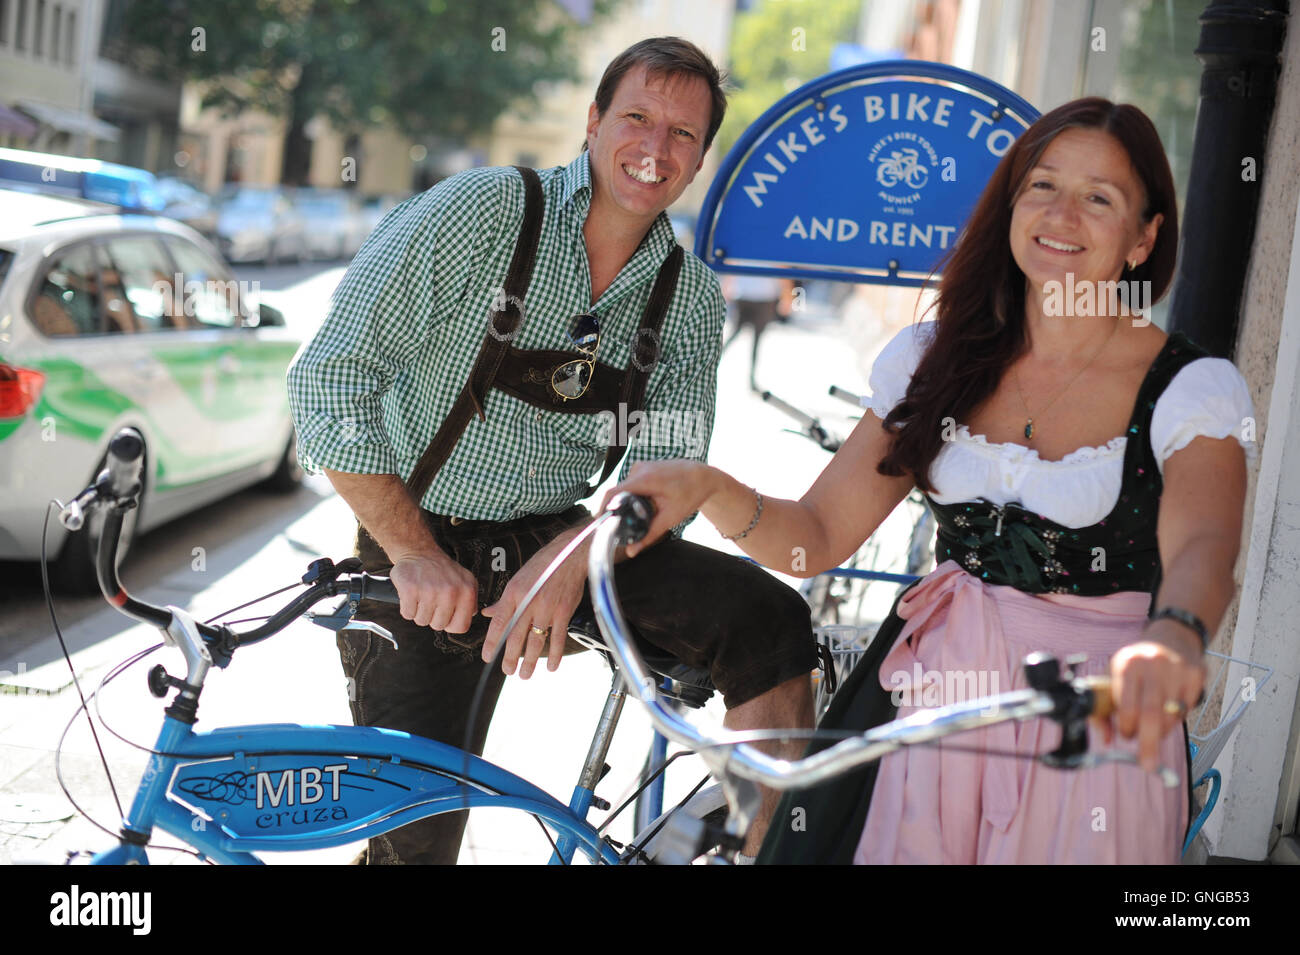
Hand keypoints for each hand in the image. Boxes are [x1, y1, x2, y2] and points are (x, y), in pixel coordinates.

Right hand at [387, 550, 477, 633]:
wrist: (420, 552)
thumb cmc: (442, 570)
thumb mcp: (466, 582)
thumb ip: (471, 602)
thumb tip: (469, 616)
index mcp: (467, 591)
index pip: (461, 627)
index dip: (451, 624)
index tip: (446, 616)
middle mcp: (450, 591)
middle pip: (439, 625)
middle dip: (433, 617)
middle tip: (432, 601)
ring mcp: (430, 590)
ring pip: (422, 621)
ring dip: (419, 612)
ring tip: (422, 596)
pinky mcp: (411, 589)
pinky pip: (408, 614)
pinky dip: (407, 607)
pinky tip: (413, 595)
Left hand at [480, 527, 587, 678]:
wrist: (569, 555)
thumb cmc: (543, 566)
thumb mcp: (518, 579)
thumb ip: (504, 600)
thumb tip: (488, 613)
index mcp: (514, 593)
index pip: (499, 623)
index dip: (492, 642)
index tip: (487, 657)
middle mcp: (528, 602)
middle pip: (516, 636)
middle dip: (510, 658)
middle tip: (507, 671)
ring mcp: (547, 608)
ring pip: (536, 641)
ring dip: (530, 661)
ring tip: (525, 674)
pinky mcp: (563, 611)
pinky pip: (557, 638)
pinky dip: (555, 654)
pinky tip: (551, 667)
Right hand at [600, 460, 715, 557]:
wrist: (702, 477)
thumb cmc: (689, 495)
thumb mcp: (670, 518)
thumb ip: (649, 535)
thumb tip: (631, 552)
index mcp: (645, 479)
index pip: (612, 493)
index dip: (602, 509)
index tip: (600, 524)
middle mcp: (639, 469)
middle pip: (617, 494)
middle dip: (619, 510)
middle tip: (626, 527)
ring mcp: (640, 466)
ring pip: (624, 490)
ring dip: (629, 503)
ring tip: (649, 511)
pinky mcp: (642, 467)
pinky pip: (630, 485)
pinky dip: (635, 496)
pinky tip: (650, 502)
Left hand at [1102, 619, 1205, 771]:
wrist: (1171, 636)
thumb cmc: (1136, 664)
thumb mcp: (1114, 676)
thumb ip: (1104, 708)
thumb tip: (1106, 739)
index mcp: (1126, 664)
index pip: (1127, 706)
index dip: (1127, 727)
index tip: (1126, 736)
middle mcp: (1152, 664)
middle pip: (1151, 714)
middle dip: (1148, 743)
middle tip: (1147, 764)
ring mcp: (1177, 668)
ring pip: (1171, 715)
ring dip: (1162, 731)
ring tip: (1155, 728)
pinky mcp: (1197, 674)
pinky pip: (1187, 708)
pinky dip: (1177, 718)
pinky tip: (1170, 710)